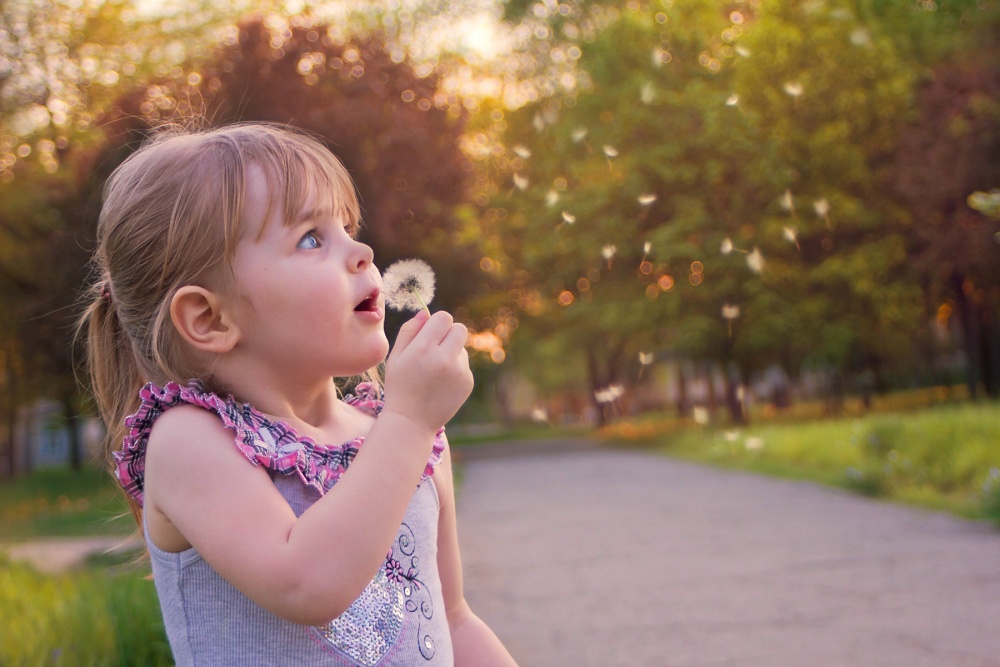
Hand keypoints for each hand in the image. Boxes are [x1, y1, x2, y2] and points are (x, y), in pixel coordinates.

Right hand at [382, 310, 473, 433]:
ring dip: (451, 352)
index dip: (437, 323)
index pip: (443, 318)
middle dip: (449, 333)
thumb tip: (426, 312)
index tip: (430, 332)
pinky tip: (441, 383)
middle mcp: (444, 358)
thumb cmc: (399, 386)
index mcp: (423, 349)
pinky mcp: (467, 382)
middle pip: (459, 328)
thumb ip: (409, 331)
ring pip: (462, 347)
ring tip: (435, 371)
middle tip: (436, 347)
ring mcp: (459, 372)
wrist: (411, 422)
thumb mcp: (395, 357)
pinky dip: (455, 369)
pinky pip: (464, 364)